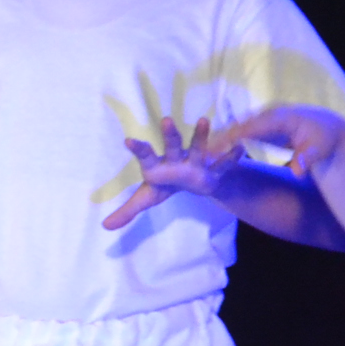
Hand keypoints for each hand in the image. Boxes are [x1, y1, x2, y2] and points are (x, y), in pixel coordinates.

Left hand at [102, 117, 242, 230]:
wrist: (193, 181)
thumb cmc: (166, 185)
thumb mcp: (147, 198)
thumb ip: (128, 210)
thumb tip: (105, 226)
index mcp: (158, 165)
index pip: (145, 155)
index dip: (138, 148)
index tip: (128, 140)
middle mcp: (176, 159)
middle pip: (172, 146)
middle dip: (170, 135)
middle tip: (166, 120)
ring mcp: (195, 161)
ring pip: (197, 147)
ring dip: (200, 135)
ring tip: (203, 120)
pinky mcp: (213, 169)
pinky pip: (222, 164)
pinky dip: (231, 158)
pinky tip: (239, 148)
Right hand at [207, 105, 344, 177]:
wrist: (327, 129)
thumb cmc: (323, 139)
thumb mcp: (320, 148)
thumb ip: (307, 157)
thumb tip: (297, 171)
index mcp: (278, 119)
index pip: (249, 128)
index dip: (231, 139)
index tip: (214, 150)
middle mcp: (266, 116)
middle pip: (237, 127)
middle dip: (217, 139)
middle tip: (197, 154)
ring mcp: (262, 120)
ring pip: (235, 130)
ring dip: (217, 141)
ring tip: (198, 155)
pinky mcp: (260, 127)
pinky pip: (239, 134)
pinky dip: (225, 143)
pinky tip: (212, 154)